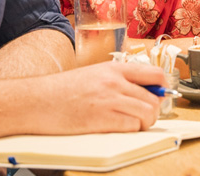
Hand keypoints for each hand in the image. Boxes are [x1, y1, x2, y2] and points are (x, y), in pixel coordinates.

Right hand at [37, 61, 164, 133]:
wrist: (36, 100)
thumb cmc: (61, 90)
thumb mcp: (93, 75)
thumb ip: (117, 80)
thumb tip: (143, 92)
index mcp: (114, 69)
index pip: (155, 74)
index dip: (162, 88)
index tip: (159, 96)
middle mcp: (115, 82)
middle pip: (154, 98)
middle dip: (153, 111)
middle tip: (144, 117)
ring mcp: (109, 99)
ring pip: (147, 113)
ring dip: (145, 123)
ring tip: (133, 125)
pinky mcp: (102, 119)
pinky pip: (132, 126)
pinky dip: (131, 130)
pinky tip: (120, 129)